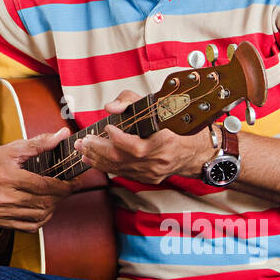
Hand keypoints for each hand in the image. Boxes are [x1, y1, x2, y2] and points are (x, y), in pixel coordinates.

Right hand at [0, 126, 77, 229]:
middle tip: (68, 188)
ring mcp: (0, 212)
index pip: (44, 185)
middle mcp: (3, 197)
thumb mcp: (13, 148)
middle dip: (61, 196)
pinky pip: (28, 226)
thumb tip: (62, 134)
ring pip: (38, 216)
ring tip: (56, 197)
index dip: (64, 186)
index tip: (75, 182)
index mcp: (7, 177)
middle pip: (43, 202)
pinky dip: (41, 220)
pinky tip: (44, 209)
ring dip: (53, 208)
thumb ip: (40, 143)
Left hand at [73, 91, 216, 185]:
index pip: (135, 147)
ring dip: (97, 159)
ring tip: (82, 149)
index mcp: (164, 142)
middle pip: (122, 159)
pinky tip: (92, 160)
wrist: (197, 150)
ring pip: (119, 168)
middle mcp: (158, 161)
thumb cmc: (178, 125)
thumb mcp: (159, 106)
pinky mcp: (149, 178)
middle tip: (84, 140)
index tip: (106, 127)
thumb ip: (131, 102)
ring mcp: (153, 172)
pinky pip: (123, 173)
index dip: (118, 139)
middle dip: (98, 150)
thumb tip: (109, 107)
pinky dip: (106, 166)